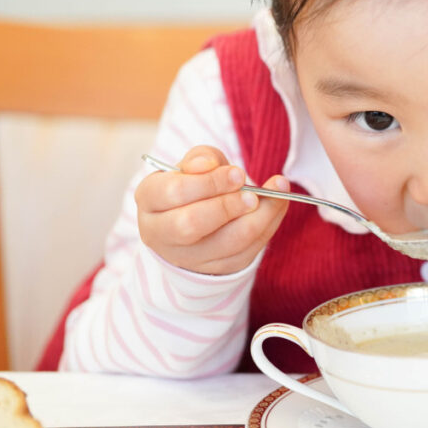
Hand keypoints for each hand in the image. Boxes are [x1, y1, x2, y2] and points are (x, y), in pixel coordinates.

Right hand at [135, 145, 289, 274]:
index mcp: (149, 200)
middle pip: (191, 223)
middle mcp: (160, 233)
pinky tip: (278, 205)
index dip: (208, 182)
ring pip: (226, 243)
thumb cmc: (194, 185)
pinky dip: (268, 226)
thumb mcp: (193, 165)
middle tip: (251, 192)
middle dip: (227, 205)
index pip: (173, 192)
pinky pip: (247, 252)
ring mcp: (188, 257)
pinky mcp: (217, 269)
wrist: (196, 221)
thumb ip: (201, 158)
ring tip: (275, 195)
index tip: (238, 173)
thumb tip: (208, 164)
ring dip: (257, 218)